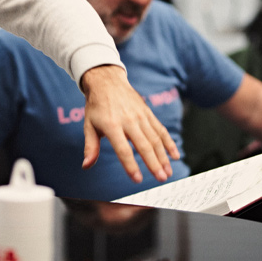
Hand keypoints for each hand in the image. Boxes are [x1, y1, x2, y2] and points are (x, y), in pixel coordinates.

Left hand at [80, 65, 178, 182]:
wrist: (107, 81)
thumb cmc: (96, 106)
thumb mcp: (89, 125)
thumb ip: (90, 147)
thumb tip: (86, 165)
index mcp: (112, 125)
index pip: (123, 149)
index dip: (131, 165)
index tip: (137, 179)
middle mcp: (128, 120)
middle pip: (144, 145)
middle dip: (154, 163)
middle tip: (162, 179)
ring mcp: (140, 116)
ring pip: (155, 138)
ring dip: (163, 156)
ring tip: (168, 172)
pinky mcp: (148, 112)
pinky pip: (160, 129)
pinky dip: (169, 142)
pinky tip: (175, 155)